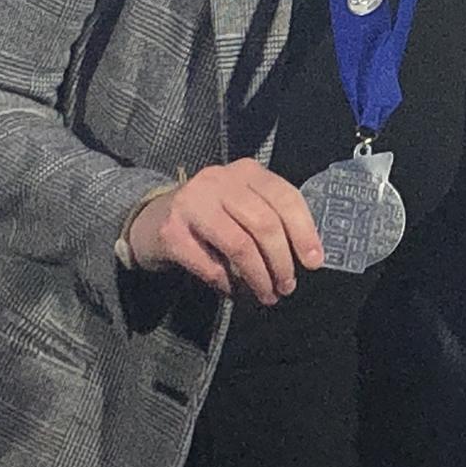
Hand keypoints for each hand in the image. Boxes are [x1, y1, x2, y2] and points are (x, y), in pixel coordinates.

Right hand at [125, 160, 323, 301]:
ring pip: (239, 245)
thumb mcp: (243, 206)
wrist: (151, 218)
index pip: (285, 198)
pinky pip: (209, 265)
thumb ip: (272, 219)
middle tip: (287, 286)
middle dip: (282, 262)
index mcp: (246, 172)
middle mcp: (219, 180)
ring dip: (258, 277)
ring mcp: (192, 203)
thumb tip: (308, 256)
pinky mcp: (171, 231)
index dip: (304, 232)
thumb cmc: (211, 216)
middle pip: (265, 224)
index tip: (314, 262)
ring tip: (267, 294)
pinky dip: (227, 283)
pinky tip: (233, 291)